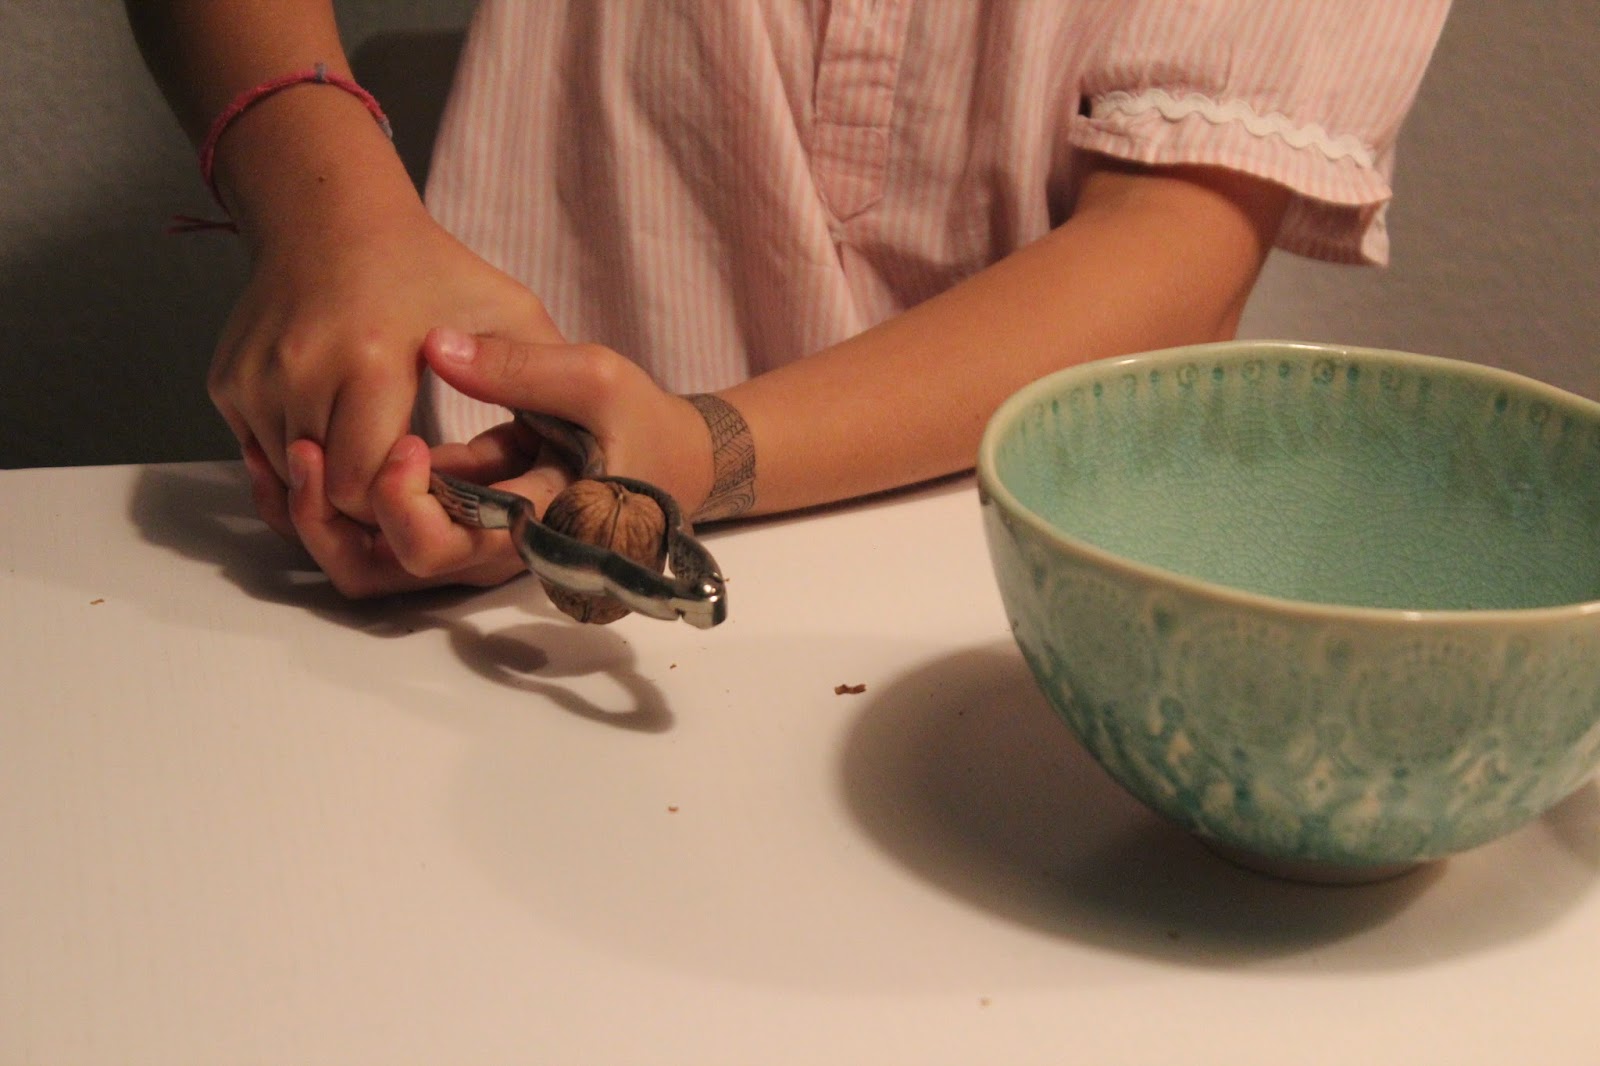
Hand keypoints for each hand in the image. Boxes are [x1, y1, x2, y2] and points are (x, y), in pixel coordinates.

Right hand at [215, 199, 562, 528]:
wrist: (331, 214)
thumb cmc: (432, 269)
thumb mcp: (508, 309)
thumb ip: (540, 374)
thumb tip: (568, 441)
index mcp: (369, 362)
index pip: (367, 487)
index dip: (403, 501)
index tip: (434, 479)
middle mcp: (298, 374)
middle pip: (329, 493)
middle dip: (373, 503)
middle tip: (414, 486)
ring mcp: (254, 381)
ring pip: (292, 480)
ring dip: (335, 485)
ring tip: (382, 460)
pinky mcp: (228, 384)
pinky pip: (263, 454)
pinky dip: (301, 460)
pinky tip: (343, 435)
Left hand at [265, 328, 714, 597]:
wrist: (674, 462)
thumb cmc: (643, 423)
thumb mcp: (596, 378)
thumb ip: (518, 366)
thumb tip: (437, 345)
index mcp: (532, 529)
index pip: (450, 547)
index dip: (405, 504)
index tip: (402, 442)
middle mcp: (495, 557)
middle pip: (395, 571)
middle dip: (337, 519)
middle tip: (312, 453)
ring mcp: (475, 553)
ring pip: (379, 570)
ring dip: (327, 525)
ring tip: (298, 456)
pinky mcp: (462, 534)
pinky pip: (388, 544)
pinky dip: (345, 510)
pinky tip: (317, 456)